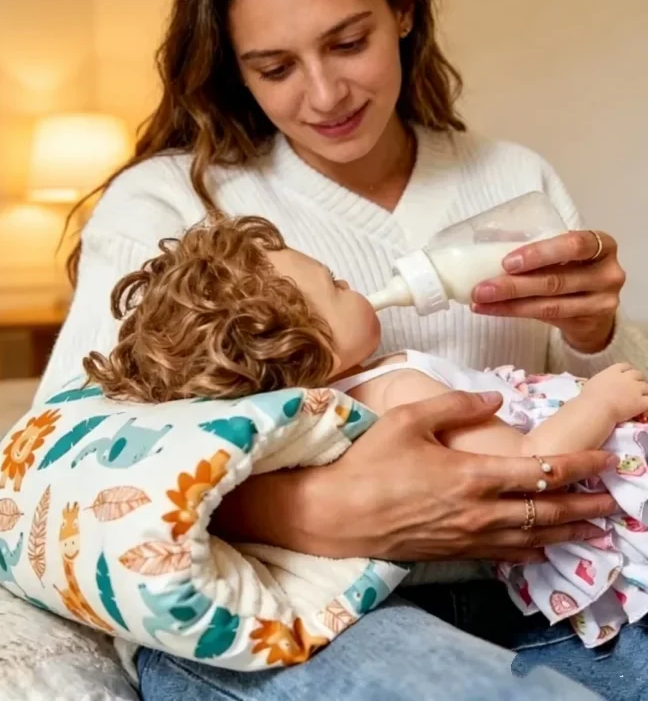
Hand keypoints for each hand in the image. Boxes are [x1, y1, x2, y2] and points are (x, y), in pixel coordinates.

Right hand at [298, 391, 618, 563]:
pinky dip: (531, 551)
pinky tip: (540, 549)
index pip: (541, 472)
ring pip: (532, 538)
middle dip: (586, 507)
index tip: (606, 461)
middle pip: (546, 512)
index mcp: (471, 474)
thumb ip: (453, 405)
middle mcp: (478, 511)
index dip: (580, 467)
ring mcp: (467, 537)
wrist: (337, 513)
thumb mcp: (406, 419)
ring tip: (593, 532)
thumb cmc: (369, 463)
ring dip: (567, 534)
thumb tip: (493, 397)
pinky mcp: (453, 552)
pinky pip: (504, 555)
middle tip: (615, 505)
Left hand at [471, 230, 624, 352]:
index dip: (540, 254)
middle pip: (557, 279)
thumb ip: (532, 244)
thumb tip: (486, 236)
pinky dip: (514, 312)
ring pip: (550, 304)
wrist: (594, 310)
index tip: (507, 262)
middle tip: (481, 287)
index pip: (574, 245)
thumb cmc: (570, 270)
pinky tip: (491, 309)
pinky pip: (547, 317)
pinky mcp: (590, 322)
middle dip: (514, 285)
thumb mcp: (559, 254)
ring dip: (509, 302)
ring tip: (479, 300)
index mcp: (600, 244)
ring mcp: (602, 300)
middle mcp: (608, 272)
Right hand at [583, 363, 647, 421]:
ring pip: (646, 387)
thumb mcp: (593, 382)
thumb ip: (603, 380)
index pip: (625, 366)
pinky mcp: (642, 402)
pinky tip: (642, 407)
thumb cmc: (590, 397)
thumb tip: (605, 382)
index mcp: (613, 371)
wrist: (597, 408)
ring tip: (637, 399)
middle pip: (638, 375)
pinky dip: (646, 403)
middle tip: (633, 389)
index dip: (627, 371)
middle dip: (637, 381)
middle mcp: (627, 377)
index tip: (626, 377)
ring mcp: (636, 389)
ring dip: (643, 392)